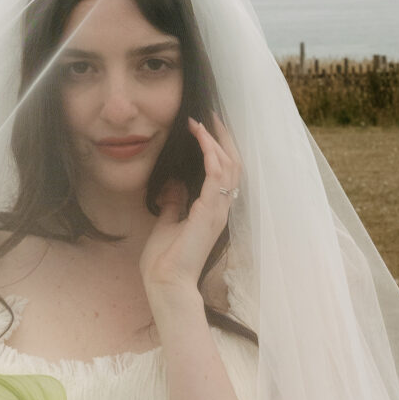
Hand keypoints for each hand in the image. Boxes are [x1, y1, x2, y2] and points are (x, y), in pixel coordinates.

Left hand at [139, 116, 240, 316]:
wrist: (166, 284)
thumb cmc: (166, 261)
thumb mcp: (168, 223)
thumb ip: (174, 204)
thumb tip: (172, 185)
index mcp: (213, 210)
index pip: (224, 172)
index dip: (217, 147)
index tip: (203, 127)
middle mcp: (221, 208)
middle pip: (233, 164)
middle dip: (222, 138)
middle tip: (210, 115)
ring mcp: (218, 210)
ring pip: (229, 166)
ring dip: (215, 141)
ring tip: (202, 122)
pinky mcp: (209, 213)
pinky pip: (216, 175)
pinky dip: (210, 154)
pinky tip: (201, 138)